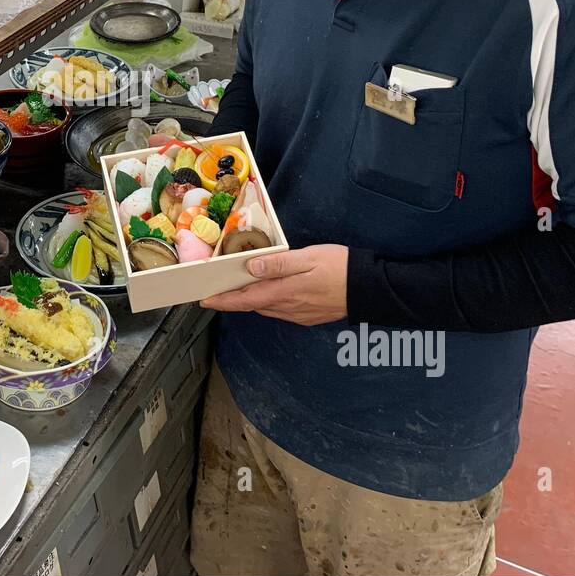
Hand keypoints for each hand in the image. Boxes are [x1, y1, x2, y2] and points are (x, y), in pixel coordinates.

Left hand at [203, 245, 349, 325]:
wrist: (370, 290)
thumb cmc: (340, 268)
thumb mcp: (307, 258)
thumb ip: (278, 264)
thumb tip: (250, 267)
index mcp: (283, 292)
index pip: (244, 299)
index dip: (222, 300)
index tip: (204, 300)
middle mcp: (287, 308)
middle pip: (252, 306)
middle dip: (231, 301)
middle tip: (214, 293)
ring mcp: (298, 314)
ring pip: (265, 309)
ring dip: (248, 302)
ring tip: (235, 291)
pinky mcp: (308, 316)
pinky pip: (279, 311)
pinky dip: (266, 303)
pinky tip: (266, 294)